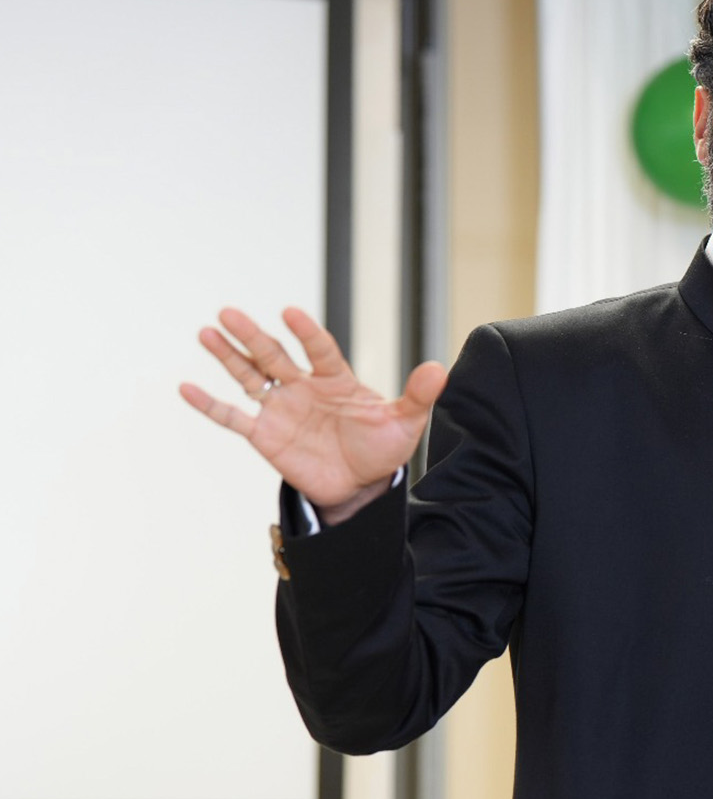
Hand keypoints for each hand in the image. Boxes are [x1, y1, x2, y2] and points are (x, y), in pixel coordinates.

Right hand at [180, 307, 446, 522]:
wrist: (360, 486)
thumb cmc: (382, 449)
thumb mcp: (405, 422)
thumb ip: (418, 395)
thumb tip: (440, 368)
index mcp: (337, 379)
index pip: (320, 349)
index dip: (307, 332)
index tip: (291, 312)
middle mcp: (304, 387)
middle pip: (275, 355)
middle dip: (253, 335)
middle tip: (228, 312)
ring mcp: (282, 408)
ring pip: (250, 376)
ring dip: (228, 357)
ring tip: (206, 332)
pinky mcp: (265, 435)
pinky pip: (233, 417)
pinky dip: (210, 405)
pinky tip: (186, 388)